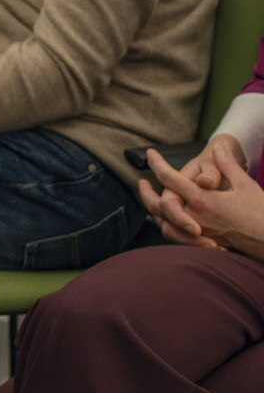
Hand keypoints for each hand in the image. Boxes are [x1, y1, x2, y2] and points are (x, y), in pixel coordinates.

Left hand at [138, 141, 263, 259]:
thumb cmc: (262, 213)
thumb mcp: (245, 185)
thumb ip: (227, 165)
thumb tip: (217, 147)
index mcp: (203, 199)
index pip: (170, 179)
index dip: (157, 164)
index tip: (150, 154)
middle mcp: (195, 217)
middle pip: (159, 205)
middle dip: (146, 193)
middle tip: (141, 182)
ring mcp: (198, 233)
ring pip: (165, 225)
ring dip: (154, 212)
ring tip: (150, 201)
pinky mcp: (204, 245)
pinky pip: (177, 238)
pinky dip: (168, 228)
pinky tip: (167, 220)